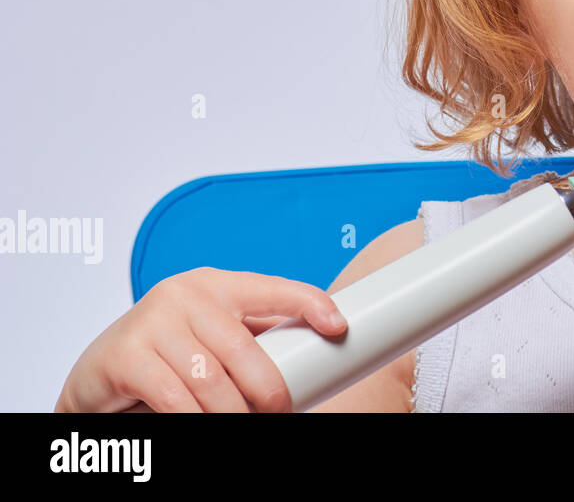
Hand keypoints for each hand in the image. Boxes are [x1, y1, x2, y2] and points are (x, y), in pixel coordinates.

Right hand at [55, 267, 347, 412]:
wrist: (99, 371)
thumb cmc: (171, 353)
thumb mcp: (211, 334)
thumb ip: (250, 337)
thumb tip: (314, 354)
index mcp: (216, 284)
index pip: (272, 288)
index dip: (309, 303)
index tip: (338, 326)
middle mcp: (185, 294)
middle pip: (244, 349)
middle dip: (269, 391)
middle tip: (280, 413)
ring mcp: (153, 321)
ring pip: (211, 381)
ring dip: (233, 413)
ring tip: (243, 424)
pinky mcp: (127, 354)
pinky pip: (176, 399)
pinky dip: (195, 420)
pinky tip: (203, 425)